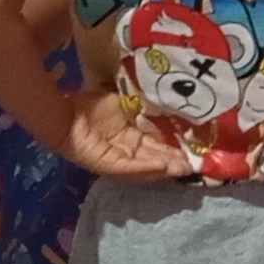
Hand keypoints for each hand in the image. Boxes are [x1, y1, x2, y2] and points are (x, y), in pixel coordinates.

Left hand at [65, 93, 194, 180]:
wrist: (65, 114)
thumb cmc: (91, 106)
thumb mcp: (124, 102)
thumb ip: (143, 104)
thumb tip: (166, 93)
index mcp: (132, 138)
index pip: (159, 144)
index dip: (176, 147)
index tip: (195, 146)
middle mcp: (128, 152)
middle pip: (156, 159)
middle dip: (176, 161)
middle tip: (198, 162)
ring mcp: (118, 161)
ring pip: (147, 167)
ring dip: (165, 168)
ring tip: (184, 168)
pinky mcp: (108, 165)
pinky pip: (130, 169)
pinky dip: (146, 169)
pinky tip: (162, 168)